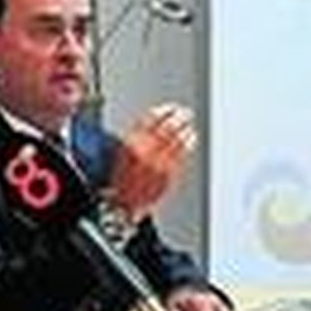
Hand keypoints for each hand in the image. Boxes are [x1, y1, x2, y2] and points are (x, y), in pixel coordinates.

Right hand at [108, 103, 195, 218]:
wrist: (122, 203)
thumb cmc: (120, 180)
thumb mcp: (119, 154)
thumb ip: (134, 138)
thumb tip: (151, 123)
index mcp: (132, 144)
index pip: (150, 121)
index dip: (162, 112)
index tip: (169, 107)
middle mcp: (146, 152)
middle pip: (166, 128)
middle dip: (178, 117)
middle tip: (185, 111)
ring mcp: (158, 163)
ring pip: (176, 140)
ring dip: (185, 128)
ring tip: (189, 122)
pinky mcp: (167, 173)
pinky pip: (181, 154)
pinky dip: (188, 142)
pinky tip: (191, 137)